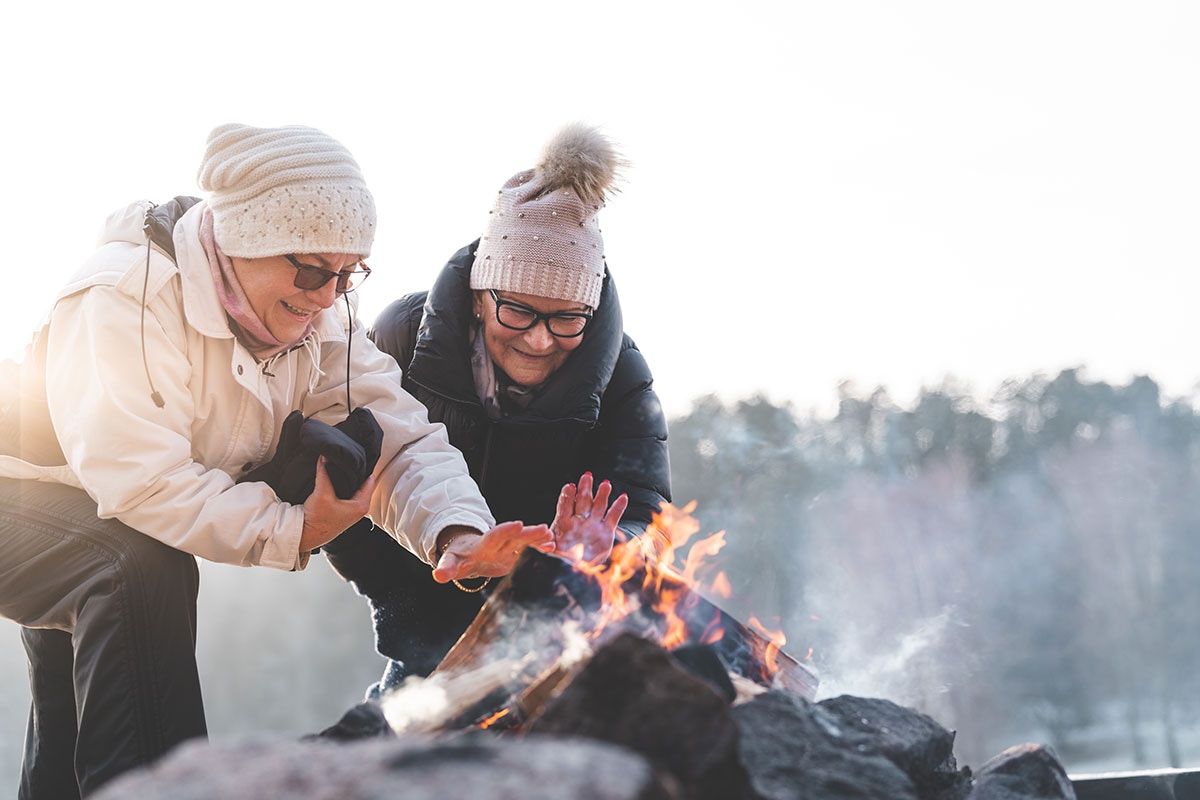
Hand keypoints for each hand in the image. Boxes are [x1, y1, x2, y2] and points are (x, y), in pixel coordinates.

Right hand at [300, 456, 374, 551]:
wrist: (306, 535)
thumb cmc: (317, 522)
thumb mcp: (321, 493)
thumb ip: (324, 473)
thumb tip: (324, 457)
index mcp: (361, 505)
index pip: (369, 479)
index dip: (363, 467)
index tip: (356, 456)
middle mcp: (359, 508)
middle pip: (362, 482)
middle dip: (354, 471)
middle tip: (347, 458)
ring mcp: (351, 509)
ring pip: (353, 487)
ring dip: (346, 478)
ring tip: (340, 465)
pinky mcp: (342, 510)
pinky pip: (345, 491)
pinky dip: (341, 484)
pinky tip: (334, 477)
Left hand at [431, 521, 553, 582]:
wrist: (469, 555)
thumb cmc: (458, 558)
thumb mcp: (450, 563)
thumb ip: (446, 568)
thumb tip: (438, 576)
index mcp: (483, 544)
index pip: (495, 535)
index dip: (506, 530)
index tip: (518, 524)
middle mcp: (498, 544)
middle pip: (514, 537)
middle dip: (529, 534)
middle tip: (544, 529)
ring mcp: (508, 549)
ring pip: (524, 542)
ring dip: (537, 540)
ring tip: (552, 538)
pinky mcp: (514, 555)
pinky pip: (529, 551)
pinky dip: (540, 549)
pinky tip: (553, 548)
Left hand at [550, 472, 628, 563]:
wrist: (581, 571)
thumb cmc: (564, 560)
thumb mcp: (552, 554)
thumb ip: (547, 547)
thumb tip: (543, 544)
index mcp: (564, 522)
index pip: (565, 505)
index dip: (567, 496)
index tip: (570, 487)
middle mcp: (579, 520)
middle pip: (582, 500)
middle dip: (585, 489)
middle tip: (587, 476)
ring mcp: (593, 523)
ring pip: (598, 505)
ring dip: (602, 494)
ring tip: (605, 484)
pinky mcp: (606, 530)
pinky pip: (613, 517)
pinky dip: (618, 507)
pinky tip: (623, 496)